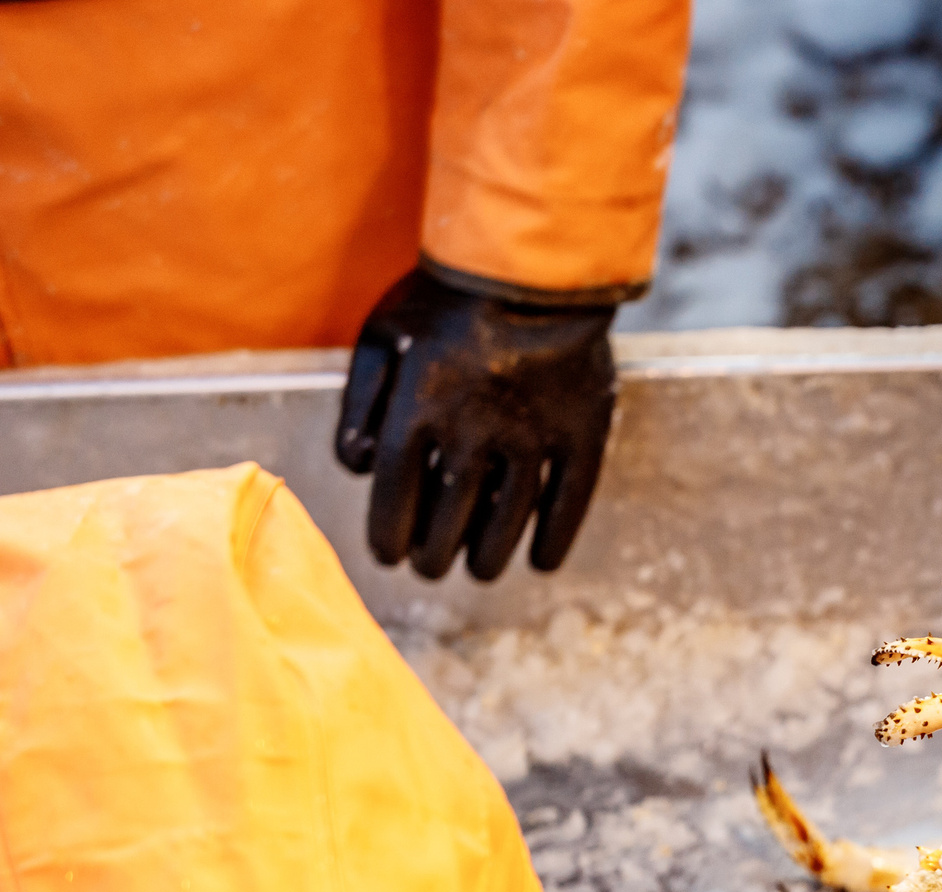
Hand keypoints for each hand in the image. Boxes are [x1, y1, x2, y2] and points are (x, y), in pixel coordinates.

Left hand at [336, 268, 617, 580]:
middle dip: (433, 556)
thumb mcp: (381, 335)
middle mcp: (472, 435)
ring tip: (477, 568)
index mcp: (417, 411)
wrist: (532, 268)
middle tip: (430, 566)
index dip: (389, 537)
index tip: (389, 555)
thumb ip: (359, 402)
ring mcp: (531, 439)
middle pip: (448, 521)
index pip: (395, 498)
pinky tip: (541, 561)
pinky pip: (567, 502)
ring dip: (487, 555)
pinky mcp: (579, 436)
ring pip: (505, 520)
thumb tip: (356, 464)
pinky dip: (554, 538)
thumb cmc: (446, 300)